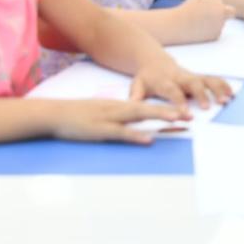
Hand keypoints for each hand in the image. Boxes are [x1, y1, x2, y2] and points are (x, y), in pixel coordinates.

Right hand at [50, 99, 188, 144]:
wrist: (53, 113)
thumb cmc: (76, 115)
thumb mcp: (100, 113)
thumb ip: (117, 117)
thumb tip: (132, 124)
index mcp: (118, 105)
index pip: (146, 106)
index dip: (165, 109)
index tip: (183, 112)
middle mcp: (117, 108)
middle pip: (147, 108)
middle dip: (169, 111)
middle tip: (189, 115)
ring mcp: (109, 118)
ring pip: (138, 116)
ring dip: (158, 117)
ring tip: (177, 119)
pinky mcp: (99, 129)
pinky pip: (121, 132)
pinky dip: (135, 135)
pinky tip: (148, 138)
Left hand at [129, 56, 234, 110]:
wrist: (153, 61)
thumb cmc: (146, 78)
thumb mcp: (136, 86)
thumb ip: (135, 97)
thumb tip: (132, 107)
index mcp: (164, 81)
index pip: (172, 91)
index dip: (179, 101)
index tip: (185, 113)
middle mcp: (180, 77)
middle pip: (193, 83)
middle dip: (201, 95)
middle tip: (208, 108)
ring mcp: (191, 76)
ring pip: (206, 79)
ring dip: (217, 89)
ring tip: (226, 100)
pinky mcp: (198, 76)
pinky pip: (212, 79)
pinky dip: (222, 85)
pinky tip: (231, 93)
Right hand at [177, 0, 235, 41]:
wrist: (178, 25)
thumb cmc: (185, 12)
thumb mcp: (196, 2)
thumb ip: (208, 3)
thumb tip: (215, 5)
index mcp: (216, 1)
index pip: (222, 4)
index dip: (218, 7)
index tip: (212, 9)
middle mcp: (221, 12)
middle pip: (231, 13)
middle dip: (226, 15)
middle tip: (218, 18)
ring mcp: (220, 24)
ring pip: (221, 24)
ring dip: (213, 25)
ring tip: (198, 25)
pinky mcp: (216, 35)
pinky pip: (216, 33)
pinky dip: (210, 33)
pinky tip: (198, 32)